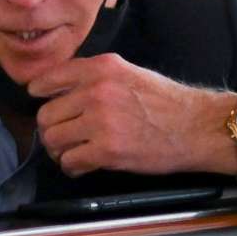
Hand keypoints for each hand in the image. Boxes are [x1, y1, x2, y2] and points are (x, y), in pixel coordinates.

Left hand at [29, 53, 236, 177]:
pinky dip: (72, 167)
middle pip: (46, 114)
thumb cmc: (166, 102)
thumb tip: (60, 90)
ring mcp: (101, 121)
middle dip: (52, 129)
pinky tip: (83, 165)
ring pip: (54, 140)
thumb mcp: (128, 73)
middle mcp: (97, 91)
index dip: (40, 94)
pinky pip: (70, 161)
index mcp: (101, 68)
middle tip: (63, 137)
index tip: (42, 101)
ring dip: (59, 151)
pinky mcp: (107, 150)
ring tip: (72, 153)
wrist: (196, 126)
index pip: (49, 78)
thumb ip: (94, 77)